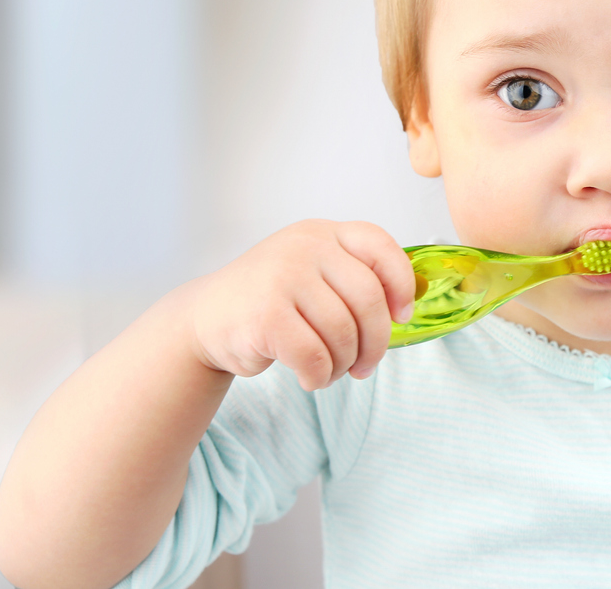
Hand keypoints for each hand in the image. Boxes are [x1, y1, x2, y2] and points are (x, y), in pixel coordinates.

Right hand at [181, 220, 414, 390]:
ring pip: (343, 331)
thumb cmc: (272, 301)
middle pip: (368, 297)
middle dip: (376, 341)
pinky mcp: (266, 314)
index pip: (380, 245)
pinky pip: (314, 354)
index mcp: (324, 233)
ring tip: (332, 370)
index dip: (400, 282)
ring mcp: (283, 276)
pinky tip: (311, 376)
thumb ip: (353, 278)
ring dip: (344, 363)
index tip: (402, 315)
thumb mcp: (313, 273)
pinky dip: (320, 375)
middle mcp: (306, 247)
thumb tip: (405, 310)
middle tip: (367, 365)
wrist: (205, 319)